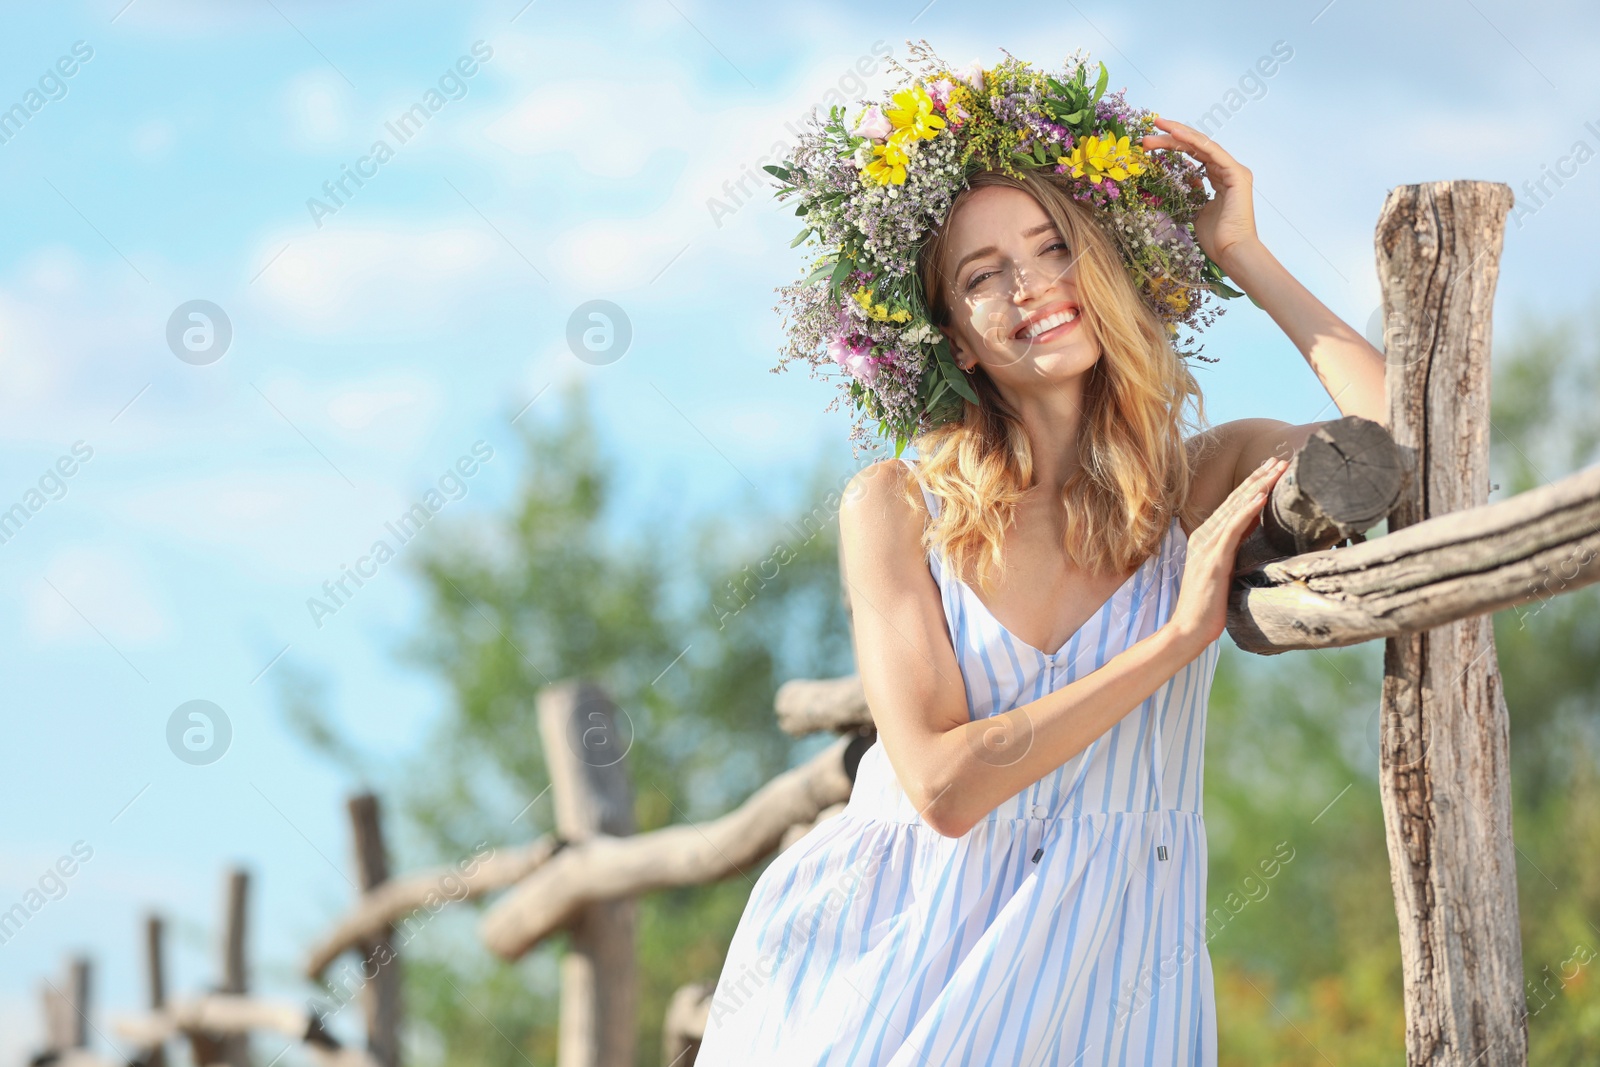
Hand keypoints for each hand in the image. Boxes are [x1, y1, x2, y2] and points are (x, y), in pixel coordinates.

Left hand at [1139, 116, 1258, 270]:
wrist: (1230, 252)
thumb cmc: (1215, 238)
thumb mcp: (1196, 211)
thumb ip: (1192, 193)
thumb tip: (1185, 181)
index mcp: (1220, 177)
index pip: (1194, 155)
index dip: (1172, 146)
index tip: (1150, 143)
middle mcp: (1228, 170)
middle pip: (1195, 147)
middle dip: (1170, 139)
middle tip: (1147, 137)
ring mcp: (1233, 170)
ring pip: (1202, 144)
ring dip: (1178, 135)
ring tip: (1157, 126)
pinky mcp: (1236, 173)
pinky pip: (1211, 151)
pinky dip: (1193, 141)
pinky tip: (1175, 134)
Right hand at [1165, 455, 1287, 650]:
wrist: (1189, 629)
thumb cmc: (1208, 606)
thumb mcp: (1224, 571)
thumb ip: (1234, 549)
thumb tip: (1255, 532)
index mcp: (1206, 538)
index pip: (1233, 504)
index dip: (1253, 484)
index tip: (1272, 468)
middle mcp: (1204, 536)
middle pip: (1235, 500)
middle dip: (1258, 477)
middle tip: (1279, 458)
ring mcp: (1207, 546)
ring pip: (1235, 508)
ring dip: (1257, 486)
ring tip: (1275, 469)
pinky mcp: (1213, 559)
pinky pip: (1233, 528)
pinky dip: (1247, 509)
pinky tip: (1260, 496)